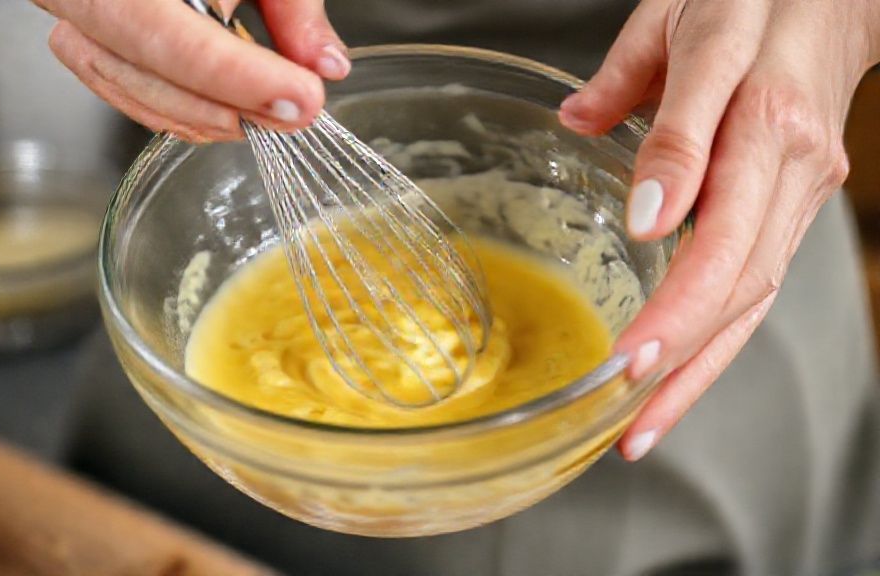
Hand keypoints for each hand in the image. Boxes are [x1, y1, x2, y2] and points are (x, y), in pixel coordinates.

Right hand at [32, 0, 348, 141]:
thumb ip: (293, 4)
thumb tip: (324, 64)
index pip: (167, 30)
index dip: (235, 76)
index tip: (298, 98)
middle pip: (142, 62)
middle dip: (225, 102)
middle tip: (294, 113)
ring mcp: (74, 11)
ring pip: (125, 84)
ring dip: (204, 115)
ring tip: (269, 115)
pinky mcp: (83, 35)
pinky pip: (117, 87)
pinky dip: (175, 110)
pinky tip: (226, 114)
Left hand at [558, 0, 879, 459]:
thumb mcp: (679, 19)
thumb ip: (632, 80)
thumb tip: (584, 130)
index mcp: (755, 106)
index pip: (715, 200)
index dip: (675, 267)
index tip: (633, 317)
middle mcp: (788, 162)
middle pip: (740, 275)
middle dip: (682, 351)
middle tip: (624, 408)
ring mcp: (801, 193)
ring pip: (752, 298)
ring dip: (697, 370)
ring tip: (640, 427)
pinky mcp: (797, 210)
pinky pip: (755, 289)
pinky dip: (714, 344)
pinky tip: (674, 382)